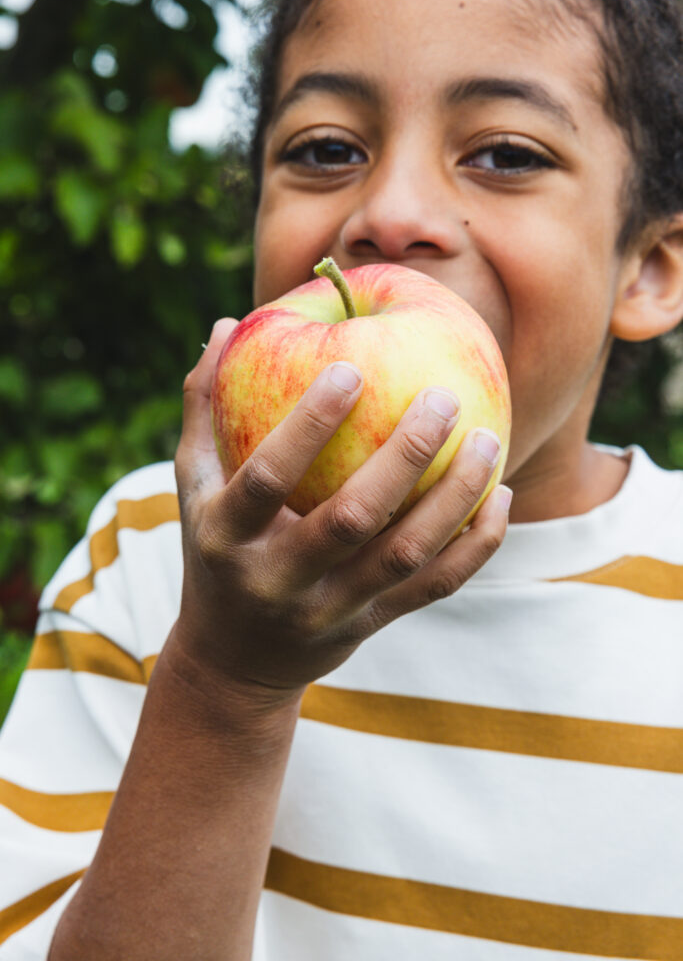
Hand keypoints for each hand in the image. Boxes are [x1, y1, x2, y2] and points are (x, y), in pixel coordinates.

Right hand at [173, 319, 510, 700]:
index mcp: (226, 537)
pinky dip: (474, 545)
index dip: (307, 424)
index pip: (266, 477)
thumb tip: (226, 325)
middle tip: (445, 397)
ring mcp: (329, 609)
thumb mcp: (193, 485)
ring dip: (453, 497)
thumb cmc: (214, 550)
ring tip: (489, 439)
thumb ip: (204, 407)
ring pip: (405, 556)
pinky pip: (434, 587)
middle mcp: (278, 580)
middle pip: (351, 519)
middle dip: (403, 456)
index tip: (351, 367)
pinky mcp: (372, 624)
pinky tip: (499, 494)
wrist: (235, 662)